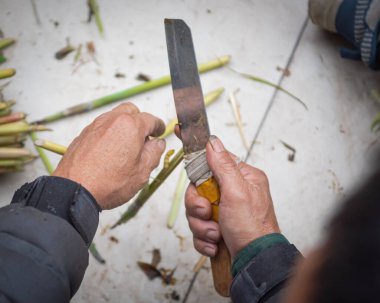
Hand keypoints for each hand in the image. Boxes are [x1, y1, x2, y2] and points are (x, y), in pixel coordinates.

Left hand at [53, 103, 165, 208]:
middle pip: (131, 111)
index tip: (160, 132)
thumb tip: (158, 144)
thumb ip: (154, 153)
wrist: (75, 190)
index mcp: (131, 126)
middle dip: (140, 121)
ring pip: (115, 118)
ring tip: (126, 148)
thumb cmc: (109, 182)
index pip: (151, 120)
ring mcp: (96, 126)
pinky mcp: (83, 134)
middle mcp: (112, 120)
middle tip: (144, 139)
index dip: (158, 127)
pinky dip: (110, 134)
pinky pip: (102, 128)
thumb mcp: (142, 171)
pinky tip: (110, 152)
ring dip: (124, 127)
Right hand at [185, 135, 279, 257]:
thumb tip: (212, 142)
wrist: (254, 261)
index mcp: (241, 178)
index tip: (193, 173)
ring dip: (202, 226)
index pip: (212, 163)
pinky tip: (215, 243)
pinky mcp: (218, 227)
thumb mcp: (237, 192)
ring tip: (216, 234)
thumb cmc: (252, 227)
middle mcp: (232, 192)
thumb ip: (223, 166)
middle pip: (199, 190)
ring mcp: (224, 210)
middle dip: (199, 207)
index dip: (199, 169)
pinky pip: (199, 228)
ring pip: (196, 211)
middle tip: (207, 214)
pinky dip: (204, 238)